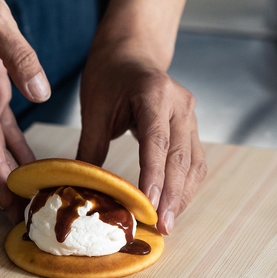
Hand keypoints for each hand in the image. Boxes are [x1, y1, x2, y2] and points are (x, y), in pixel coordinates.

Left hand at [76, 0, 205, 234]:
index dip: (154, 177)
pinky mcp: (192, 127)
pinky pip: (194, 161)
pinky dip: (186, 186)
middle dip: (172, 196)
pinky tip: (174, 205)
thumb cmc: (110, 74)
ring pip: (192, 163)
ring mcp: (190, 116)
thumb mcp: (94, 107)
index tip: (150, 205)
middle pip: (179, 158)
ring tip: (167, 224)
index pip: (156, 142)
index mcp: (153, 93)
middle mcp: (180, 105)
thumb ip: (90, 147)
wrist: (133, 50)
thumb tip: (82, 187)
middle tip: (162, 227)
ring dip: (182, 196)